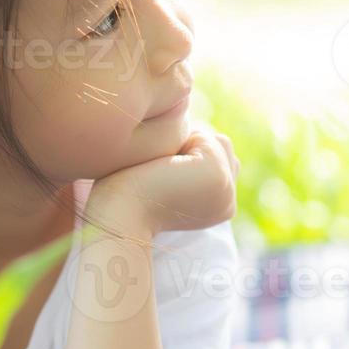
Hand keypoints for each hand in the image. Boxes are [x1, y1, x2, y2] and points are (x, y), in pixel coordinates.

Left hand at [90, 124, 239, 235]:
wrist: (120, 215)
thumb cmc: (130, 194)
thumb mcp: (169, 178)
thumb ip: (192, 160)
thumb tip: (199, 133)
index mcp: (219, 207)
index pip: (220, 159)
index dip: (190, 154)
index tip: (162, 172)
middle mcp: (228, 202)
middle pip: (222, 146)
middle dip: (190, 146)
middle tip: (161, 170)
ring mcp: (227, 190)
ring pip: (216, 140)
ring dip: (185, 142)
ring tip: (163, 168)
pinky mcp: (218, 177)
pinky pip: (205, 137)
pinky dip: (179, 142)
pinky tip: (162, 167)